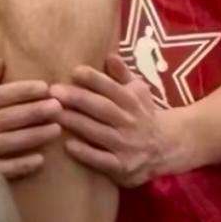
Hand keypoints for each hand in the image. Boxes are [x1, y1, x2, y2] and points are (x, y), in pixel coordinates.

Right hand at [0, 58, 61, 180]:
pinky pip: (2, 168)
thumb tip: (0, 61)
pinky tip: (40, 160)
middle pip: (6, 117)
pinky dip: (20, 165)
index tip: (45, 87)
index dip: (22, 91)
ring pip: (7, 141)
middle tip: (58, 106)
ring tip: (56, 129)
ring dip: (32, 136)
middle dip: (33, 111)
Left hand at [51, 55, 169, 186]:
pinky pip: (103, 160)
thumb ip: (122, 75)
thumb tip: (110, 55)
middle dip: (78, 98)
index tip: (73, 71)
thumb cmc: (142, 114)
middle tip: (53, 91)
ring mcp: (127, 145)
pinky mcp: (123, 166)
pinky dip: (86, 153)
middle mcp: (131, 122)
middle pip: (103, 108)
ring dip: (76, 122)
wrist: (167, 147)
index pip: (112, 87)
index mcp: (133, 101)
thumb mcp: (139, 92)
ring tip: (53, 113)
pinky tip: (68, 145)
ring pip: (99, 132)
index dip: (94, 78)